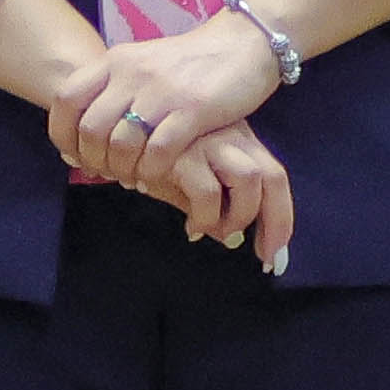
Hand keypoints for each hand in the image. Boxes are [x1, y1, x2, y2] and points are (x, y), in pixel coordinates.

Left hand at [41, 5, 284, 193]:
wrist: (244, 44)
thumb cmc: (192, 63)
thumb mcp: (144, 65)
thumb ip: (115, 91)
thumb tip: (84, 133)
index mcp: (115, 61)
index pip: (66, 99)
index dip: (63, 134)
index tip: (76, 154)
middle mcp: (132, 73)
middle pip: (92, 129)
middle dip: (96, 160)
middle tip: (111, 172)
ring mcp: (162, 91)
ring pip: (122, 145)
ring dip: (125, 170)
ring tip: (135, 177)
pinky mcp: (193, 110)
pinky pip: (159, 152)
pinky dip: (153, 172)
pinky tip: (158, 175)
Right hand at [126, 122, 297, 269]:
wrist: (109, 132)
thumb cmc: (150, 159)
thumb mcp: (187, 180)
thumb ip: (211, 204)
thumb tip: (229, 238)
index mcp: (236, 139)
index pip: (274, 175)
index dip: (280, 216)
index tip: (275, 250)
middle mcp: (228, 134)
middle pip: (273, 175)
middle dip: (276, 221)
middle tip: (266, 256)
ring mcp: (206, 139)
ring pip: (249, 178)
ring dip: (240, 216)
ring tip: (221, 234)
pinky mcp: (181, 150)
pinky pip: (208, 191)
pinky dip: (206, 217)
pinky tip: (191, 229)